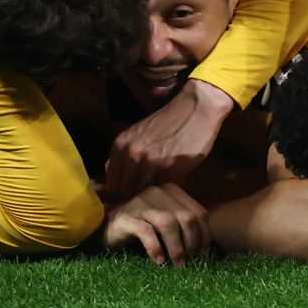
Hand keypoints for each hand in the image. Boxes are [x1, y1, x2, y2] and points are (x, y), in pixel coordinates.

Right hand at [101, 183, 211, 265]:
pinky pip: (146, 232)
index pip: (199, 211)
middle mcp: (158, 192)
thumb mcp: (164, 222)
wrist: (104, 227)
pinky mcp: (126, 217)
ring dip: (176, 248)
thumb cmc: (139, 226)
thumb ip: (181, 226)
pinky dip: (156, 248)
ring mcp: (141, 203)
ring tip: (177, 265)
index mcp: (171, 191)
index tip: (203, 255)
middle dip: (192, 243)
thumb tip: (203, 250)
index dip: (204, 235)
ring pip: (168, 223)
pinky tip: (159, 261)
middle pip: (186, 217)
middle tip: (190, 262)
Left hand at [105, 79, 234, 198]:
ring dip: (154, 199)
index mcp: (119, 146)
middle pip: (127, 193)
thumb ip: (124, 155)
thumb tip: (111, 176)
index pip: (112, 184)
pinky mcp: (172, 169)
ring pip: (145, 195)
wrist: (196, 108)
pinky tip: (174, 191)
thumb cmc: (168, 121)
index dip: (121, 194)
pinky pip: (166, 191)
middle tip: (148, 199)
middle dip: (137, 199)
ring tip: (161, 198)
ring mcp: (151, 163)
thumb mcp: (137, 134)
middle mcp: (131, 155)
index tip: (132, 197)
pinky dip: (170, 194)